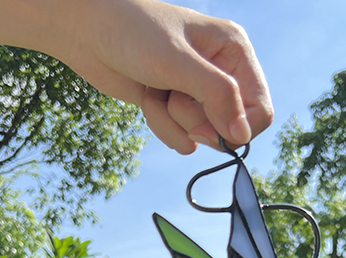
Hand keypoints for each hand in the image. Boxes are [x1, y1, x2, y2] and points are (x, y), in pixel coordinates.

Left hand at [61, 0, 273, 152]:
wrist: (85, 30)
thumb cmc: (132, 33)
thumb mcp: (178, 63)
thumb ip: (217, 96)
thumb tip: (243, 136)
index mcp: (234, 52)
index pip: (260, 109)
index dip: (237, 127)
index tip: (207, 128)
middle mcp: (222, 72)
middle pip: (232, 128)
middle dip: (198, 122)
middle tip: (175, 101)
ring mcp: (198, 92)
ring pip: (204, 136)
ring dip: (174, 122)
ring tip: (157, 90)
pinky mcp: (177, 107)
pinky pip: (182, 139)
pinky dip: (161, 126)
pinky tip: (147, 99)